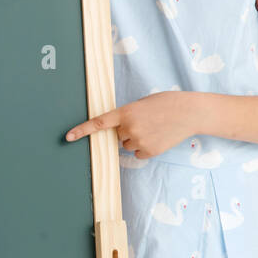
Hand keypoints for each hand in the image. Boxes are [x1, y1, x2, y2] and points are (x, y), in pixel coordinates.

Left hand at [64, 92, 195, 158]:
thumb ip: (126, 115)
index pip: (98, 123)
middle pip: (117, 136)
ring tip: (154, 129)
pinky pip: (138, 154)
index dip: (82, 130)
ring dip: (136, 139)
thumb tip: (118, 132)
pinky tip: (158, 138)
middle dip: (127, 131)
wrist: (190, 112)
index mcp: (125, 112)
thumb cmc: (166, 103)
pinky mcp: (149, 152)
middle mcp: (129, 128)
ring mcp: (139, 141)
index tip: (68, 137)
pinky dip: (145, 149)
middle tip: (145, 122)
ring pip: (127, 145)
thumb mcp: (141, 104)